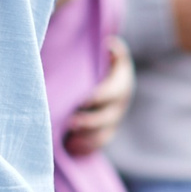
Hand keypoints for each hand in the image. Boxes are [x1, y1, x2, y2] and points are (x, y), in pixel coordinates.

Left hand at [65, 38, 132, 156]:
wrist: (105, 76)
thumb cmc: (98, 60)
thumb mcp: (105, 53)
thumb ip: (110, 51)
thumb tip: (111, 43)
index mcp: (121, 83)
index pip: (112, 93)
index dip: (98, 97)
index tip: (82, 100)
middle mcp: (119, 104)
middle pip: (107, 117)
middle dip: (89, 122)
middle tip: (70, 123)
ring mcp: (113, 120)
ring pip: (104, 134)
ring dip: (87, 138)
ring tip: (70, 140)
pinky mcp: (105, 131)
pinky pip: (98, 143)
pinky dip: (86, 148)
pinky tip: (71, 147)